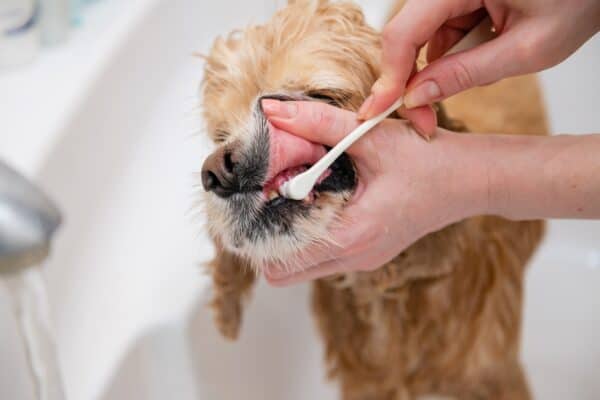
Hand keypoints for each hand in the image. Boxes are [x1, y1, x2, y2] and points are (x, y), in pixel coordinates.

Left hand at [261, 99, 487, 284]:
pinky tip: (322, 196)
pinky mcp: (368, 252)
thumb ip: (318, 123)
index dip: (258, 229)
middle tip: (270, 196)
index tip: (257, 196)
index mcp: (351, 236)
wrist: (472, 180)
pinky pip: (324, 254)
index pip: (278, 260)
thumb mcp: (371, 137)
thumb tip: (272, 111)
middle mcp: (353, 258)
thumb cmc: (428, 159)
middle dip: (266, 236)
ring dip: (288, 233)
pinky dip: (311, 231)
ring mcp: (362, 260)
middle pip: (283, 271)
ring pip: (302, 265)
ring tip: (296, 193)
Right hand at [359, 0, 599, 122]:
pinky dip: (457, 50)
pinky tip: (489, 47)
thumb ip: (466, 74)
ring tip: (492, 60)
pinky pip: (442, 29)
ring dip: (443, 63)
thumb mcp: (527, 49)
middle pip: (407, 35)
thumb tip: (416, 97)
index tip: (380, 111)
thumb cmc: (579, 1)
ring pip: (425, 36)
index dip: (389, 76)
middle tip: (425, 117)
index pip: (404, 33)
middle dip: (413, 78)